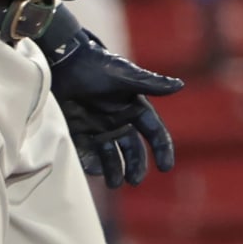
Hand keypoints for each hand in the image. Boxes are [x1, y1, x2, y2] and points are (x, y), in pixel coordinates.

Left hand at [42, 12, 182, 187]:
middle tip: (133, 181)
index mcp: (134, 107)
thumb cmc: (97, 65)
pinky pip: (87, 152)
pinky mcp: (78, 129)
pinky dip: (91, 163)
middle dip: (135, 166)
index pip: (153, 132)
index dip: (162, 149)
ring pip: (110, 155)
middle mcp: (118, 120)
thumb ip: (150, 84)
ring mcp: (97, 126)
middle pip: (133, 149)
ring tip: (114, 183)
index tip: (166, 167)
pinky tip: (94, 171)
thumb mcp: (124, 76)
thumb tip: (180, 85)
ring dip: (114, 169)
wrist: (62, 60)